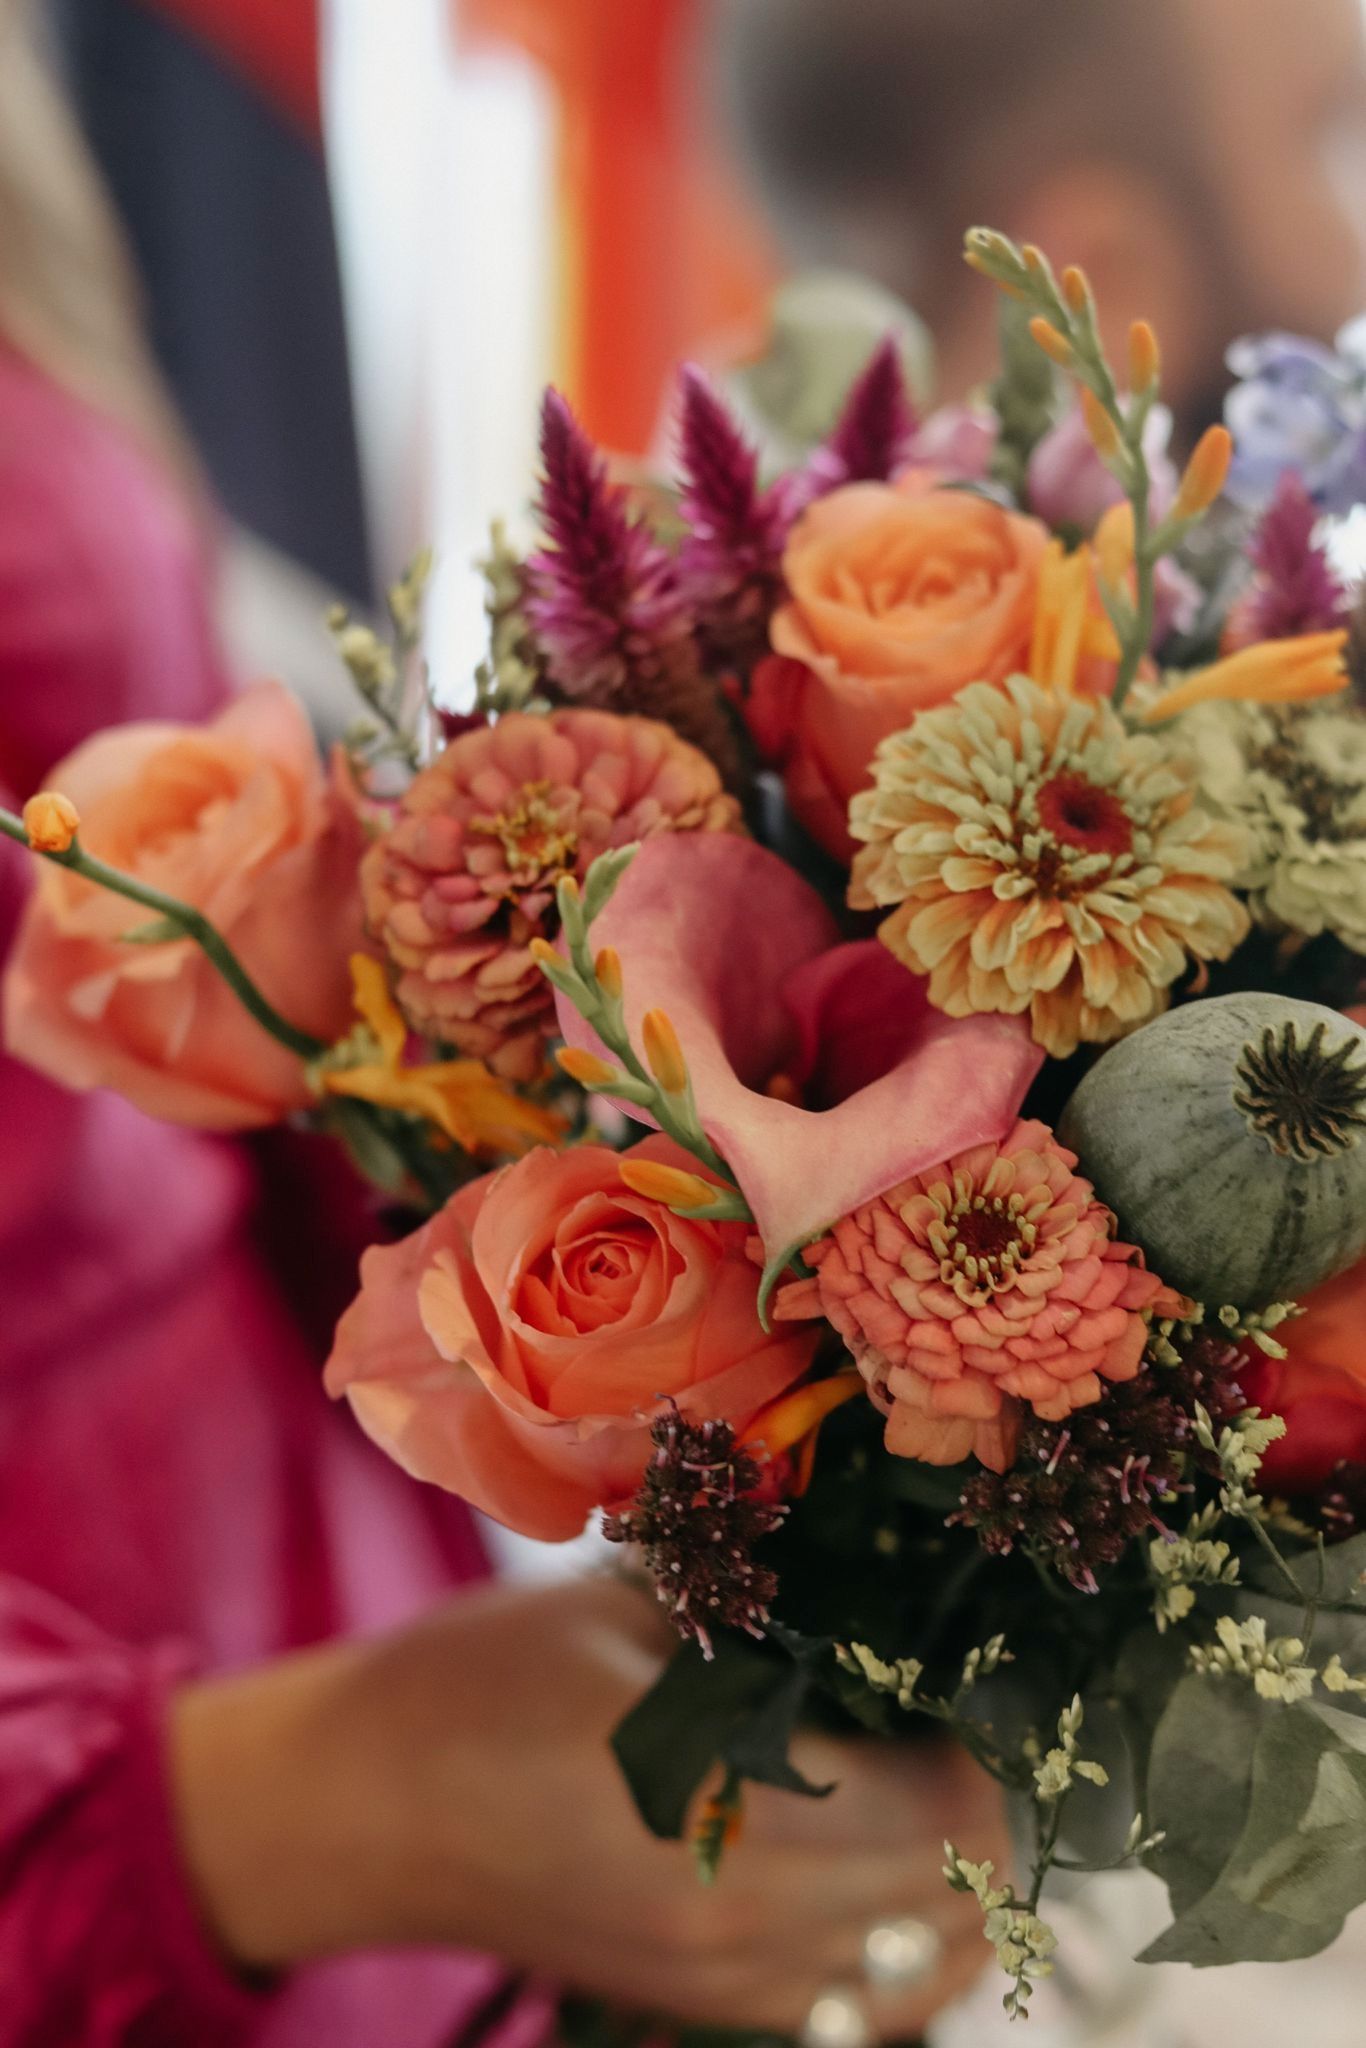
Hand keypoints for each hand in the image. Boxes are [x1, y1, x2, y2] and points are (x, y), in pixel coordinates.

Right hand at [170, 1575, 1006, 2037]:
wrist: (365, 1808)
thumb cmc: (481, 1681)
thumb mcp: (631, 1614)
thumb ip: (769, 1622)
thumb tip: (900, 1609)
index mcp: (722, 1812)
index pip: (946, 1814)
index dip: (988, 1741)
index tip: (976, 1667)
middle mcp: (742, 1930)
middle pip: (956, 1901)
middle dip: (985, 1807)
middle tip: (961, 1710)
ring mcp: (723, 1987)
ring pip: (922, 1970)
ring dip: (954, 1878)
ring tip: (928, 1777)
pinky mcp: (702, 2007)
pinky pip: (858, 2003)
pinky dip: (899, 1936)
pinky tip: (877, 1853)